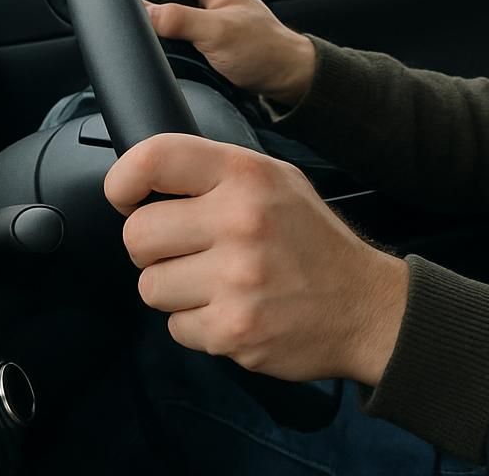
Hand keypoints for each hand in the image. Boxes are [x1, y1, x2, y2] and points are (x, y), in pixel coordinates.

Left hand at [104, 132, 408, 384]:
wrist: (364, 305)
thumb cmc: (313, 241)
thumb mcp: (278, 181)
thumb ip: (216, 173)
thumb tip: (147, 178)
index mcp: (247, 175)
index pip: (154, 159)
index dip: (123, 181)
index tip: (126, 198)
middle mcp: (240, 221)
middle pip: (138, 234)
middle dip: (152, 247)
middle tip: (187, 250)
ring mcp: (236, 280)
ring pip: (150, 286)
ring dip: (175, 290)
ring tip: (217, 283)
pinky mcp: (233, 329)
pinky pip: (176, 327)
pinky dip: (198, 323)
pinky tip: (232, 309)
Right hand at [146, 0, 316, 104]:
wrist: (284, 76)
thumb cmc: (264, 48)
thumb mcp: (217, 32)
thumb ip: (179, 19)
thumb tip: (144, 11)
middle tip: (121, 7)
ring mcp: (198, 8)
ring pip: (160, 4)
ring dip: (149, 14)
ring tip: (134, 24)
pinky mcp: (197, 29)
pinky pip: (168, 24)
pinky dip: (159, 30)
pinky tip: (150, 39)